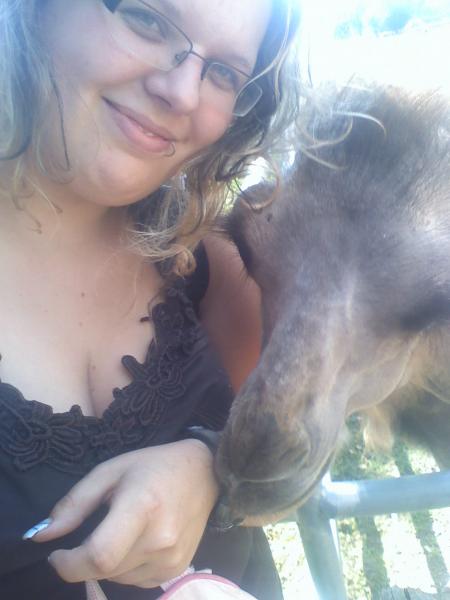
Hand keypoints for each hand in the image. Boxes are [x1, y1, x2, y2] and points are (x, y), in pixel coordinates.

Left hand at [32, 440, 218, 587]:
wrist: (204, 473)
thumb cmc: (153, 466)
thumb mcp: (110, 471)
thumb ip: (74, 503)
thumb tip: (42, 535)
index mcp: (142, 506)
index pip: (99, 556)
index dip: (69, 564)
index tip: (57, 553)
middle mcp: (160, 539)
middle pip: (104, 570)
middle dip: (84, 559)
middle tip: (94, 530)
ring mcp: (171, 559)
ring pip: (117, 579)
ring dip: (106, 563)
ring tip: (120, 530)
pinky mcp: (176, 570)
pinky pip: (135, 582)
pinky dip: (124, 568)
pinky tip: (136, 541)